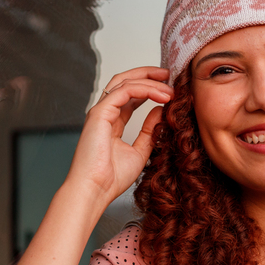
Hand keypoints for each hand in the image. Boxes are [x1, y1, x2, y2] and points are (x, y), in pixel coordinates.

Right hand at [66, 67, 171, 209]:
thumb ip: (149, 131)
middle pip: (125, 82)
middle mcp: (105, 113)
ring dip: (149, 80)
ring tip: (169, 86)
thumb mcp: (140, 152)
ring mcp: (101, 112)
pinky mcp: (100, 113)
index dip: (149, 87)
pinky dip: (144, 89)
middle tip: (168, 74)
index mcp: (112, 122)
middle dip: (147, 74)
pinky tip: (160, 94)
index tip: (169, 88)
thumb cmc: (110, 178)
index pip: (131, 95)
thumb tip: (160, 111)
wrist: (95, 190)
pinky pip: (124, 91)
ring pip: (125, 82)